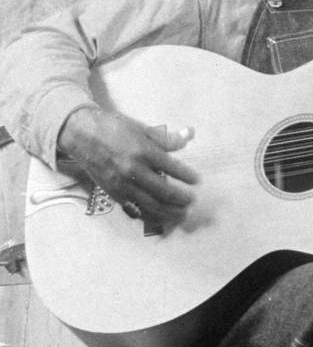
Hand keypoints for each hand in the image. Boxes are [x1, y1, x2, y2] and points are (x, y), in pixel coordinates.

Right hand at [58, 107, 197, 223]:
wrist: (82, 135)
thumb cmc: (113, 128)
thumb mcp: (141, 128)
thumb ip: (166, 138)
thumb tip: (189, 135)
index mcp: (143, 151)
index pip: (173, 168)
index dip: (187, 176)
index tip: (196, 181)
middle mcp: (134, 170)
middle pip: (164, 191)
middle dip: (181, 198)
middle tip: (192, 201)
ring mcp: (123, 184)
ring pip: (151, 205)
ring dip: (170, 212)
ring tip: (181, 214)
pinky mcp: (114, 193)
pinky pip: (135, 209)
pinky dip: (150, 216)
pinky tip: (161, 218)